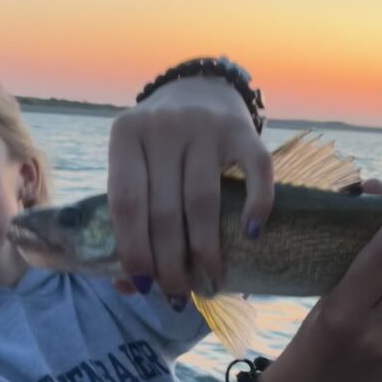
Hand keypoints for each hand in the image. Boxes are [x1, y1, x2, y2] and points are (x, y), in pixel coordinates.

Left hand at [106, 75, 273, 300]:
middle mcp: (163, 126)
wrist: (199, 87)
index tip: (145, 285)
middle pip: (165, 210)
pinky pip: (256, 172)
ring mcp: (205, 125)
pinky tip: (250, 235)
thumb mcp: (136, 166)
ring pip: (202, 201)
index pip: (126, 203)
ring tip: (210, 280)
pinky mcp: (243, 129)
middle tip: (178, 294)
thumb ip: (128, 217)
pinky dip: (256, 206)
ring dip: (206, 251)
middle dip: (170, 263)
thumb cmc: (160, 146)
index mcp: (126, 135)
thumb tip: (129, 285)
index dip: (134, 250)